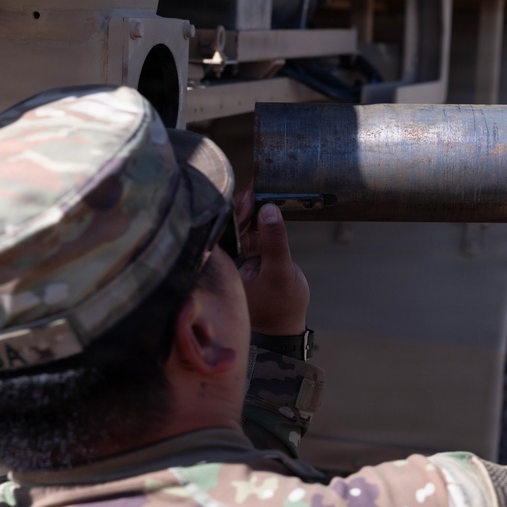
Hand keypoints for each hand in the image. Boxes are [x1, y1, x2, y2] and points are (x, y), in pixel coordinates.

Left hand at [234, 188, 309, 335]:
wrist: (284, 325)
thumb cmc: (280, 305)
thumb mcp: (280, 272)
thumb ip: (274, 241)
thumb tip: (269, 209)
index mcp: (222, 264)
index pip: (226, 228)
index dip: (239, 208)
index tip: (252, 190)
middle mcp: (226, 257)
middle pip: (233, 221)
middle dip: (247, 202)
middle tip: (261, 181)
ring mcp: (239, 253)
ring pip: (244, 222)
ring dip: (255, 206)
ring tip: (266, 185)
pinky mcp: (251, 252)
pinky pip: (255, 228)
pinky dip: (262, 215)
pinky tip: (270, 199)